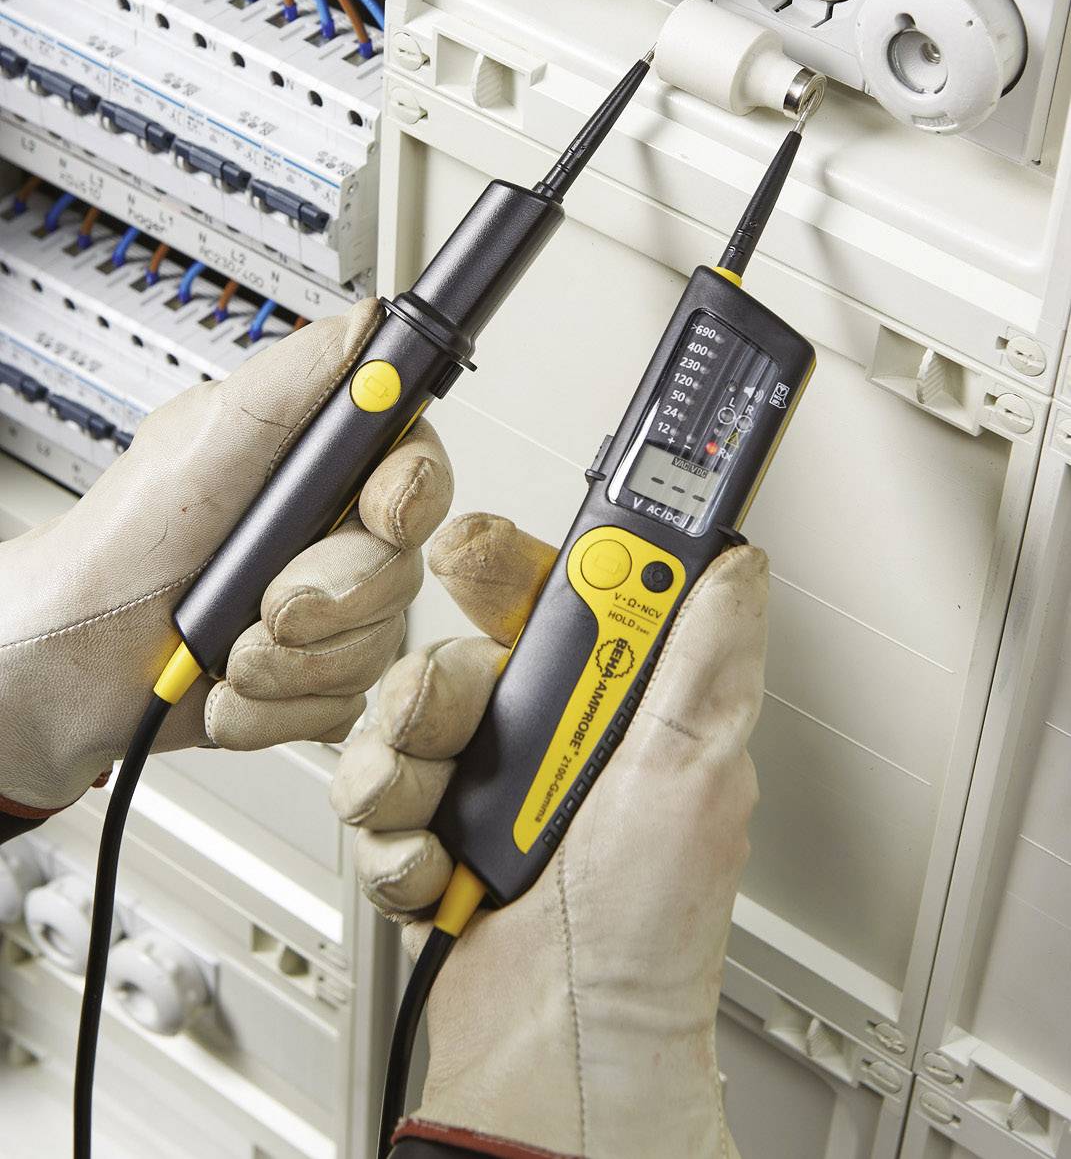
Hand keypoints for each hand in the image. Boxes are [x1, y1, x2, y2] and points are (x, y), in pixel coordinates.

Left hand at [0, 301, 452, 817]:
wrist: (69, 666)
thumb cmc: (122, 545)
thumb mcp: (210, 437)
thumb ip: (302, 375)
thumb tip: (375, 322)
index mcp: (318, 467)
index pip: (417, 466)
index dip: (413, 493)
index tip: (381, 514)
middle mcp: (332, 535)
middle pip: (403, 567)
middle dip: (332, 595)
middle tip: (268, 597)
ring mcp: (330, 612)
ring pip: (376, 644)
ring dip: (295, 659)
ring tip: (227, 646)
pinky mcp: (314, 679)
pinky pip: (341, 705)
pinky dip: (277, 705)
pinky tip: (227, 684)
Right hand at [332, 512, 766, 1158]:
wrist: (558, 1049)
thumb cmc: (646, 932)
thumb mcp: (695, 770)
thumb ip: (706, 654)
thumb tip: (737, 563)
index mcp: (623, 708)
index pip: (559, 598)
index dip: (510, 570)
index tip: (473, 561)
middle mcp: (554, 740)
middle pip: (459, 651)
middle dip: (439, 692)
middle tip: (461, 731)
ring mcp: (488, 789)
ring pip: (401, 717)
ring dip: (409, 772)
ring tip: (449, 822)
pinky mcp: (431, 832)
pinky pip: (373, 791)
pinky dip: (396, 838)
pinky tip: (438, 870)